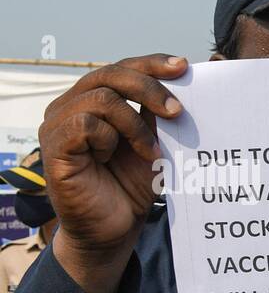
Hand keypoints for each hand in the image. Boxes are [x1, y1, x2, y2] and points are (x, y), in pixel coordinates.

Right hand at [39, 54, 188, 292]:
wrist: (114, 230)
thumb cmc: (132, 187)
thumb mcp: (154, 144)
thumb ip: (160, 115)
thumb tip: (189, 81)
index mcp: (95, 99)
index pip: (123, 68)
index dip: (152, 63)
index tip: (184, 66)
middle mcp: (73, 105)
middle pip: (111, 74)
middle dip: (149, 87)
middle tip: (177, 111)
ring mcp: (60, 124)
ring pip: (101, 98)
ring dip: (134, 124)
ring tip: (151, 152)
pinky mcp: (55, 146)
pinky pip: (85, 124)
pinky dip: (109, 138)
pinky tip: (115, 158)